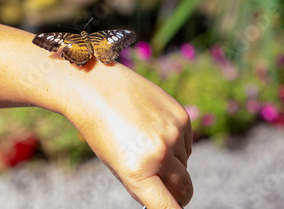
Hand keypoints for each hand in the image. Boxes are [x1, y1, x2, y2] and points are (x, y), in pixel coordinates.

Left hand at [62, 59, 192, 208]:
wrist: (96, 87)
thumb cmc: (101, 129)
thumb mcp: (116, 164)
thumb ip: (142, 183)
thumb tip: (167, 197)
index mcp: (138, 171)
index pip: (167, 208)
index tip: (171, 208)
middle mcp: (160, 153)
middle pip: (183, 189)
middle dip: (176, 192)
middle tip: (164, 187)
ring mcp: (173, 133)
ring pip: (185, 163)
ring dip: (173, 161)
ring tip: (146, 141)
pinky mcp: (181, 116)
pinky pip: (186, 142)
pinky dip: (175, 142)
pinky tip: (154, 127)